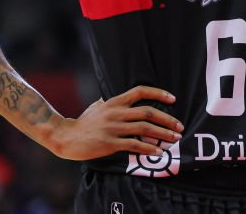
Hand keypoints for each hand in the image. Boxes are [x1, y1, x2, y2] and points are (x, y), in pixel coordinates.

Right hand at [46, 85, 182, 160]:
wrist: (66, 137)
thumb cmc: (83, 122)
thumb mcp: (97, 106)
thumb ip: (111, 103)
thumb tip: (121, 98)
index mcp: (115, 102)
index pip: (140, 91)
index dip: (159, 93)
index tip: (173, 99)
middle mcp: (116, 112)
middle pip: (148, 112)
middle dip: (167, 119)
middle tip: (179, 126)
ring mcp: (114, 128)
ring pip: (145, 129)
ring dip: (163, 134)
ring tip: (174, 139)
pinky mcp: (110, 143)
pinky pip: (134, 145)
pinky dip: (148, 149)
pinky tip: (157, 153)